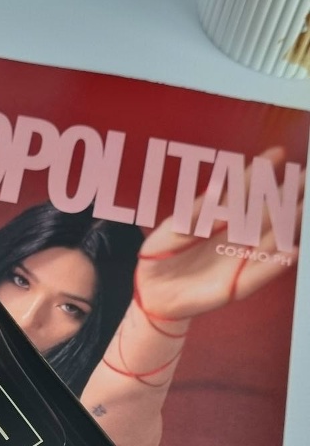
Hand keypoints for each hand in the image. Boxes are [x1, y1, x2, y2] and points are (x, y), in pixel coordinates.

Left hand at [135, 148, 304, 320]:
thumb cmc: (159, 256)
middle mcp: (234, 238)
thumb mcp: (172, 229)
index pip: (244, 192)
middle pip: (267, 213)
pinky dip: (273, 265)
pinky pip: (258, 275)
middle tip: (307, 177)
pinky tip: (292, 252)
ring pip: (269, 241)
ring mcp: (237, 262)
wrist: (151, 292)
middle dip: (289, 195)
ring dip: (288, 225)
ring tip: (304, 208)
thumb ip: (194, 213)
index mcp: (220, 220)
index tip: (278, 153)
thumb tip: (217, 199)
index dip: (260, 173)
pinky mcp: (234, 287)